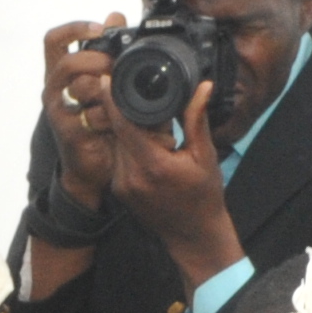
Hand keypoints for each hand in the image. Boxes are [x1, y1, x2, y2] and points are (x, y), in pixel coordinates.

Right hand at [39, 17, 125, 209]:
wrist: (93, 165)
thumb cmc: (99, 119)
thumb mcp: (107, 79)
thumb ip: (109, 48)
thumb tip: (115, 15)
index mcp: (61, 71)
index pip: (54, 40)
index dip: (74, 28)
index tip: (100, 29)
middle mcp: (54, 88)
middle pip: (68, 62)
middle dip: (98, 61)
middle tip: (119, 68)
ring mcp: (59, 110)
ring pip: (80, 86)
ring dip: (107, 88)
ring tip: (122, 95)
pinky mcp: (69, 131)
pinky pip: (90, 114)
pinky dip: (110, 114)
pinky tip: (119, 118)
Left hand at [107, 76, 244, 277]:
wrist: (193, 237)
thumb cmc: (203, 198)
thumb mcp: (205, 156)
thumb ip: (196, 120)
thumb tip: (202, 86)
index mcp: (151, 165)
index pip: (124, 123)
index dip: (112, 98)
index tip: (106, 76)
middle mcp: (129, 175)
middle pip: (118, 129)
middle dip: (128, 112)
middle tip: (149, 106)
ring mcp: (121, 184)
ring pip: (116, 142)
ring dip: (129, 130)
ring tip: (155, 131)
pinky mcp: (118, 189)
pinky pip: (118, 157)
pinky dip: (129, 146)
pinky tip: (149, 147)